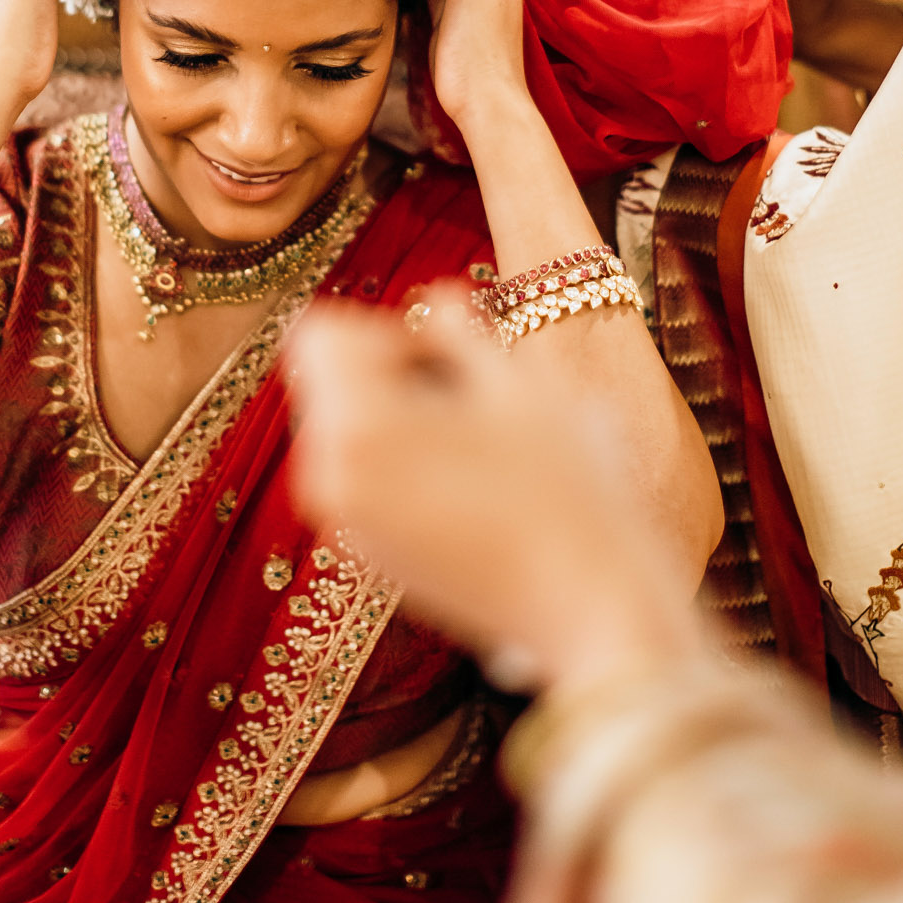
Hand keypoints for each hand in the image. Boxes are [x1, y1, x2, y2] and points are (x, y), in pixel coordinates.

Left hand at [288, 291, 695, 688]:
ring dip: (390, 412)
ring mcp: (345, 522)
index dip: (377, 326)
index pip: (317, 334)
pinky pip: (358, 477)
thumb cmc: (563, 489)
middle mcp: (329, 475)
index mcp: (355, 424)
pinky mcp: (368, 554)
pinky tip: (467, 476)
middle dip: (380, 368)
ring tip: (471, 430)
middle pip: (324, 380)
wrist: (585, 605)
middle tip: (462, 384)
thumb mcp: (521, 386)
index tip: (440, 350)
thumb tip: (436, 297)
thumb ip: (461, 330)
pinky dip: (395, 460)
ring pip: (341, 429)